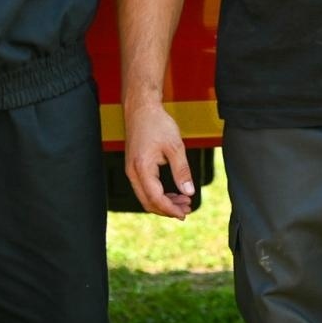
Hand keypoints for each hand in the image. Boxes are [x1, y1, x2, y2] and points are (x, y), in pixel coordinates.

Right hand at [123, 102, 196, 219]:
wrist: (141, 109)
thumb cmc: (157, 123)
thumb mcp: (175, 146)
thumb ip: (182, 171)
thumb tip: (189, 192)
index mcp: (142, 168)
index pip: (155, 198)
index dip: (170, 209)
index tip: (185, 213)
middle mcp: (133, 173)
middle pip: (148, 202)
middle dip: (167, 209)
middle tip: (186, 210)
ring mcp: (132, 171)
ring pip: (145, 197)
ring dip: (163, 203)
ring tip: (183, 202)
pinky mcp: (134, 167)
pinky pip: (144, 188)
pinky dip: (158, 194)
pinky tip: (173, 193)